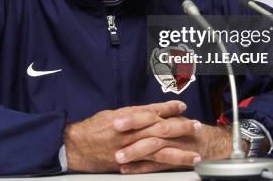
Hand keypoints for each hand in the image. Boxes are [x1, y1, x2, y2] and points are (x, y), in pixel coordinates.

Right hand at [63, 100, 186, 172]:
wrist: (75, 146)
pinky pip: (149, 165)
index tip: (182, 106)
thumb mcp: (111, 114)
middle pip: (161, 128)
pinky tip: (176, 168)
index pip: (152, 110)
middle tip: (197, 126)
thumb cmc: (91, 129)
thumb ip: (131, 114)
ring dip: (180, 152)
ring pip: (160, 150)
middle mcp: (131, 132)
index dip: (169, 108)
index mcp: (127, 117)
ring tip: (195, 154)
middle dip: (181, 127)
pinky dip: (164, 166)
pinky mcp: (128, 163)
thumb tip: (148, 113)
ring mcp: (130, 149)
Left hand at [116, 122, 243, 173]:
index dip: (132, 117)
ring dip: (134, 151)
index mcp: (164, 118)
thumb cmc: (184, 130)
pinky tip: (127, 170)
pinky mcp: (171, 161)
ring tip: (118, 157)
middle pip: (149, 127)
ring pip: (152, 147)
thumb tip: (123, 116)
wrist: (210, 143)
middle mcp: (167, 130)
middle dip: (132, 128)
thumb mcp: (168, 119)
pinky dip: (141, 168)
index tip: (115, 120)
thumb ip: (150, 117)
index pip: (147, 114)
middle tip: (115, 130)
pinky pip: (156, 165)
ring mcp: (170, 146)